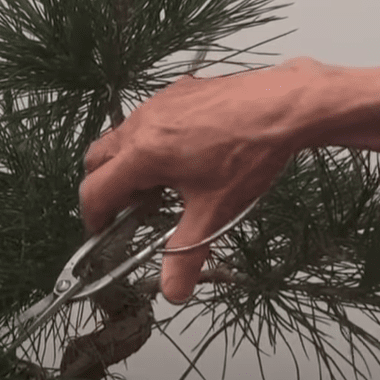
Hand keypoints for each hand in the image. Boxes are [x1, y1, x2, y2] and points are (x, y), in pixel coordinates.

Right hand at [80, 57, 344, 303]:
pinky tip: (182, 155)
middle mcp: (143, 124)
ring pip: (121, 136)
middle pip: (96, 159)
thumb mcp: (215, 211)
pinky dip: (149, 140)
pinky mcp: (178, 91)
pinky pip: (148, 117)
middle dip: (103, 187)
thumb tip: (173, 289)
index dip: (93, 218)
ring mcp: (159, 103)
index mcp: (143, 154)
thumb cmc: (251, 151)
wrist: (285, 106)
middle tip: (127, 211)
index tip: (102, 232)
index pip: (95, 191)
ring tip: (158, 186)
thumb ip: (187, 254)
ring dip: (126, 163)